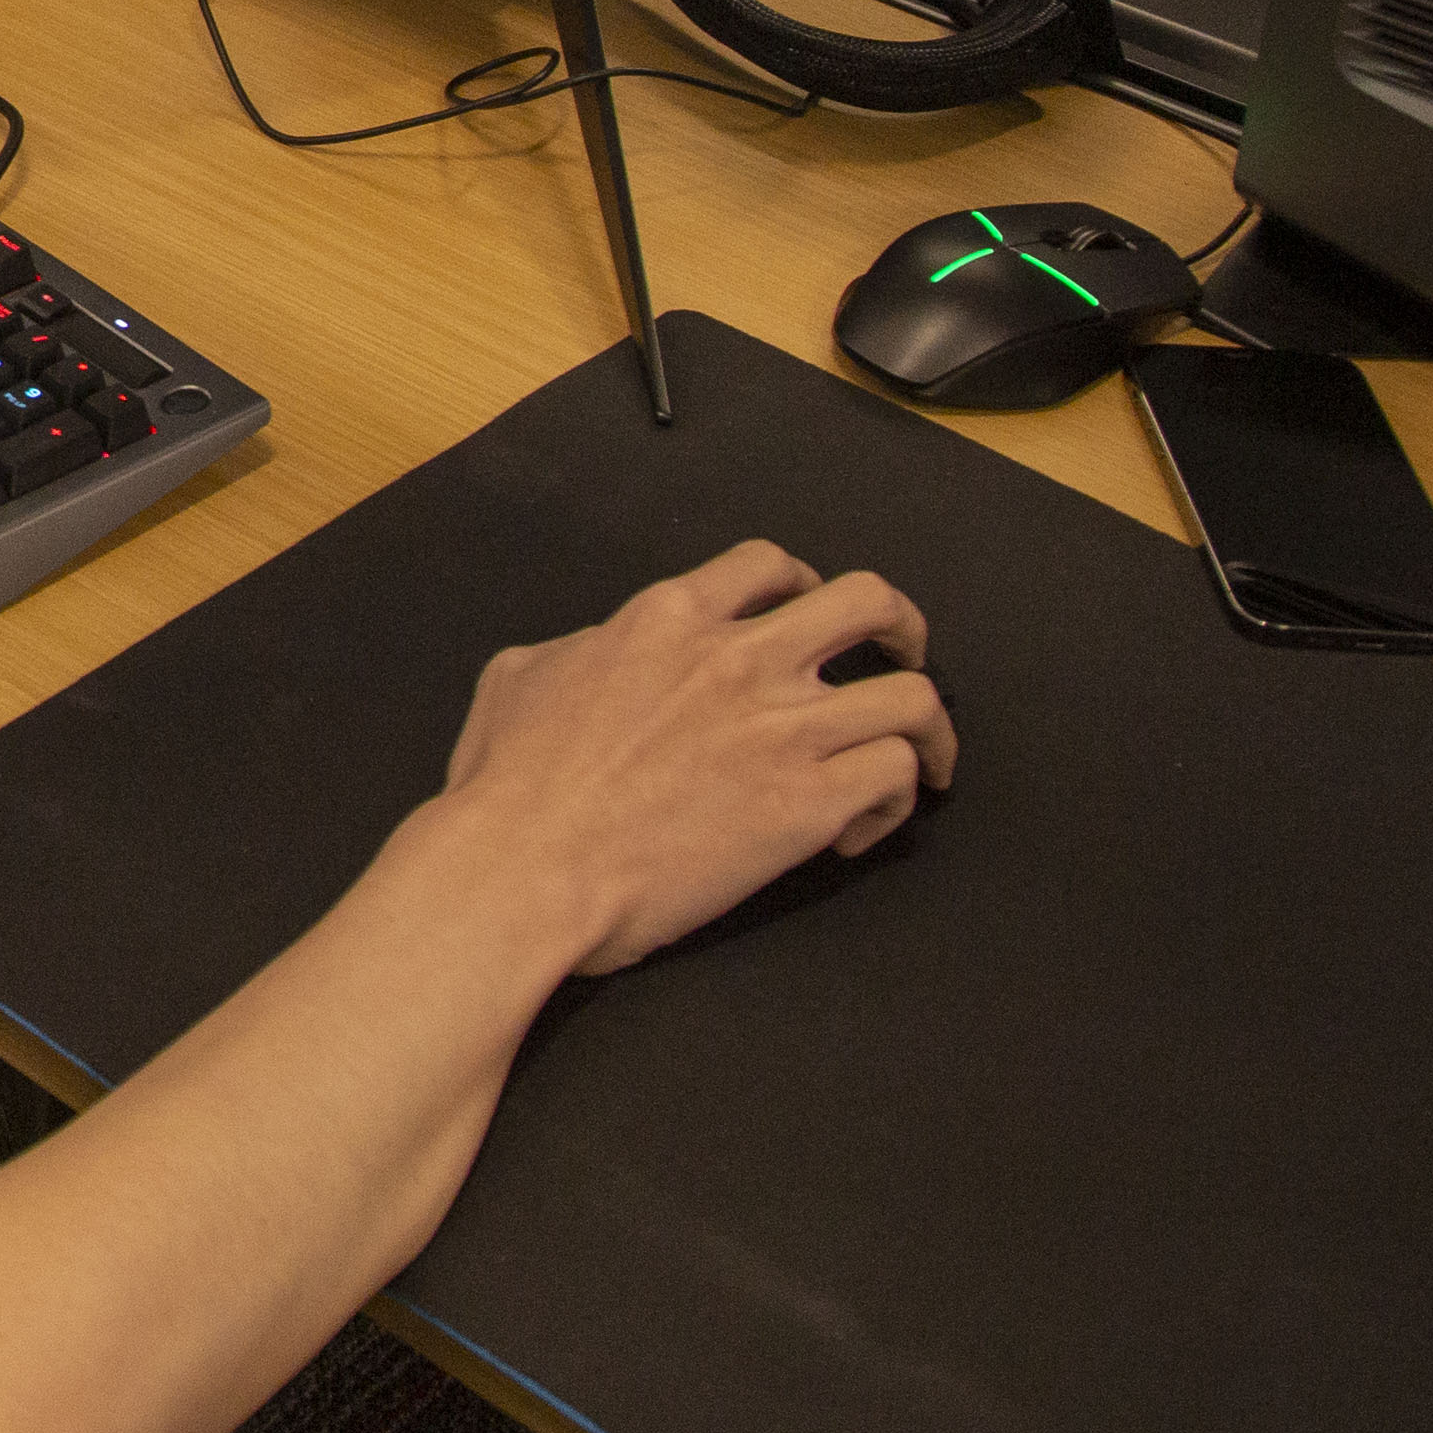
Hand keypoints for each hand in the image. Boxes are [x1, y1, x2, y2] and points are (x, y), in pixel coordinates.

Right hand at [434, 541, 956, 976]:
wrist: (525, 868)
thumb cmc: (508, 785)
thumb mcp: (521, 677)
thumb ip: (582, 648)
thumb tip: (600, 654)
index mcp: (666, 618)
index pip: (768, 564)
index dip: (804, 583)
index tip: (811, 613)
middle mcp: (737, 658)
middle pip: (866, 601)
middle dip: (900, 626)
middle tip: (900, 657)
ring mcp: (781, 730)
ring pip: (911, 696)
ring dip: (923, 726)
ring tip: (918, 756)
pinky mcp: (807, 806)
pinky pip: (896, 776)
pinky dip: (892, 803)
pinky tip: (858, 828)